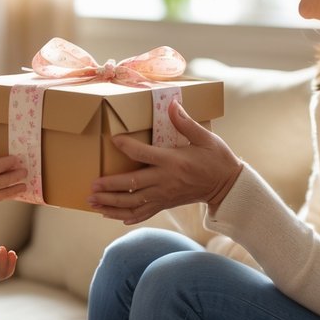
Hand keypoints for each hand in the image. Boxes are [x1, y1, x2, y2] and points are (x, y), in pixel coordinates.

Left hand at [88, 98, 242, 224]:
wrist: (227, 186)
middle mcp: (165, 180)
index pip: (143, 154)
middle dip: (110, 186)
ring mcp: (164, 195)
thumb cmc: (216, 159)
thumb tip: (172, 104)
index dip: (126, 146)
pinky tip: (110, 216)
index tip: (113, 139)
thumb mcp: (205, 138)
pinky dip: (126, 216)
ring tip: (92, 202)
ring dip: (111, 204)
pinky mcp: (165, 204)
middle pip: (132, 185)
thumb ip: (185, 122)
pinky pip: (143, 213)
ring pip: (133, 203)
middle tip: (91, 186)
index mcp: (172, 161)